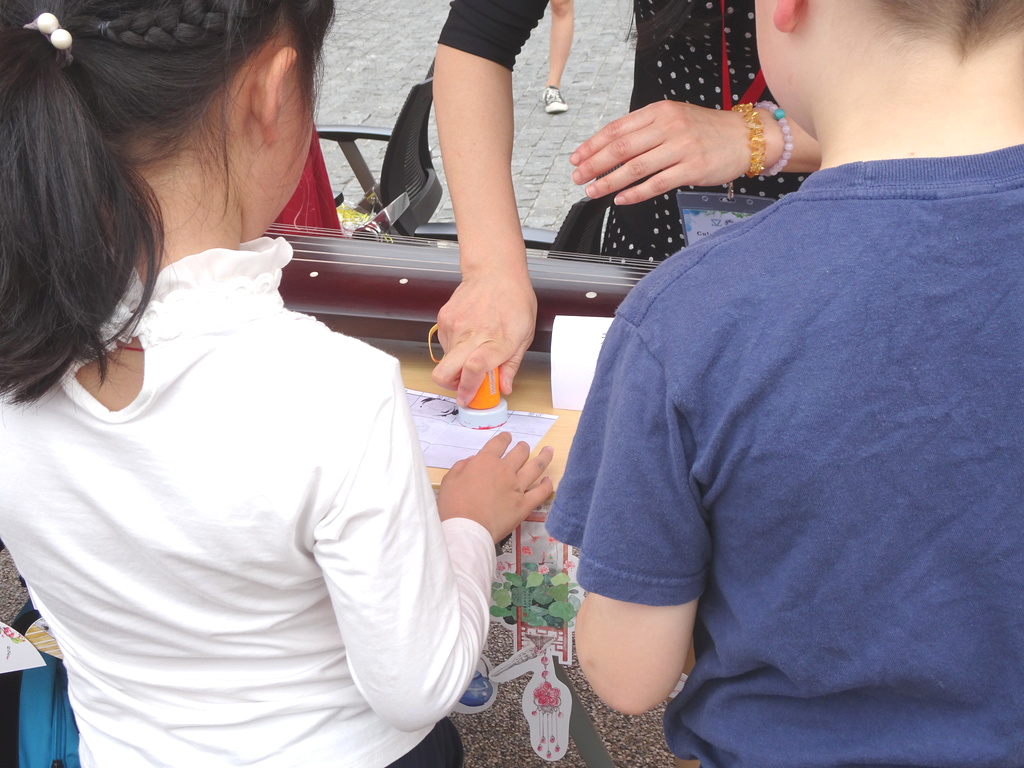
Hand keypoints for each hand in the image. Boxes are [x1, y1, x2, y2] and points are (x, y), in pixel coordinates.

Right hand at [432, 268, 536, 405]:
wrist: (494, 271)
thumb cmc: (514, 299)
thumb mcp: (525, 334)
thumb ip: (512, 364)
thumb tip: (505, 386)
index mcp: (497, 340)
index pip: (475, 368)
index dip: (468, 389)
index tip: (469, 398)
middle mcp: (472, 334)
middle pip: (445, 372)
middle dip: (452, 386)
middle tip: (465, 384)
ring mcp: (455, 327)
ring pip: (445, 361)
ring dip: (458, 364)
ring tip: (475, 350)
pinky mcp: (444, 319)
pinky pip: (444, 345)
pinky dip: (455, 348)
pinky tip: (469, 336)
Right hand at [437, 433, 554, 542]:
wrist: (466, 529)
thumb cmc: (453, 505)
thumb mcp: (450, 479)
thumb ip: (462, 466)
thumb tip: (473, 461)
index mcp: (486, 461)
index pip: (499, 443)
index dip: (504, 438)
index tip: (507, 437)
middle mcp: (505, 470)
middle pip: (520, 453)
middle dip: (522, 447)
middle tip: (523, 447)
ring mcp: (517, 487)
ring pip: (536, 467)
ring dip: (543, 457)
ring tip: (549, 451)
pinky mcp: (525, 505)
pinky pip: (541, 492)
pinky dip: (547, 485)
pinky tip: (549, 480)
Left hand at [569, 100, 751, 204]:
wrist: (745, 137)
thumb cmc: (706, 130)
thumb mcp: (674, 117)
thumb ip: (645, 129)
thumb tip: (611, 148)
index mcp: (659, 111)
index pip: (617, 128)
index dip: (593, 144)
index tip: (577, 157)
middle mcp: (668, 126)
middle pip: (621, 148)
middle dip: (594, 164)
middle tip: (578, 177)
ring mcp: (680, 147)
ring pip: (635, 167)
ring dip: (609, 181)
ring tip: (592, 191)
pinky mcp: (691, 168)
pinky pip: (656, 183)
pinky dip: (635, 193)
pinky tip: (620, 199)